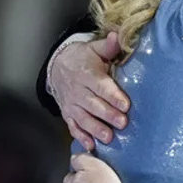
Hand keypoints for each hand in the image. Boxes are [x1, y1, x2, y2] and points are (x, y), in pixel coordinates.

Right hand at [49, 31, 129, 149]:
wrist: (58, 65)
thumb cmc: (83, 58)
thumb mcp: (94, 49)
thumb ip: (108, 46)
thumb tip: (117, 36)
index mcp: (87, 74)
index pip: (101, 86)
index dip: (113, 96)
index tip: (125, 105)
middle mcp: (78, 91)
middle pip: (93, 104)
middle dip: (108, 115)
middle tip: (122, 123)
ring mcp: (72, 104)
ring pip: (83, 118)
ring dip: (95, 128)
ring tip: (109, 138)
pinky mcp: (68, 113)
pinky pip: (73, 126)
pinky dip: (80, 136)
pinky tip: (90, 145)